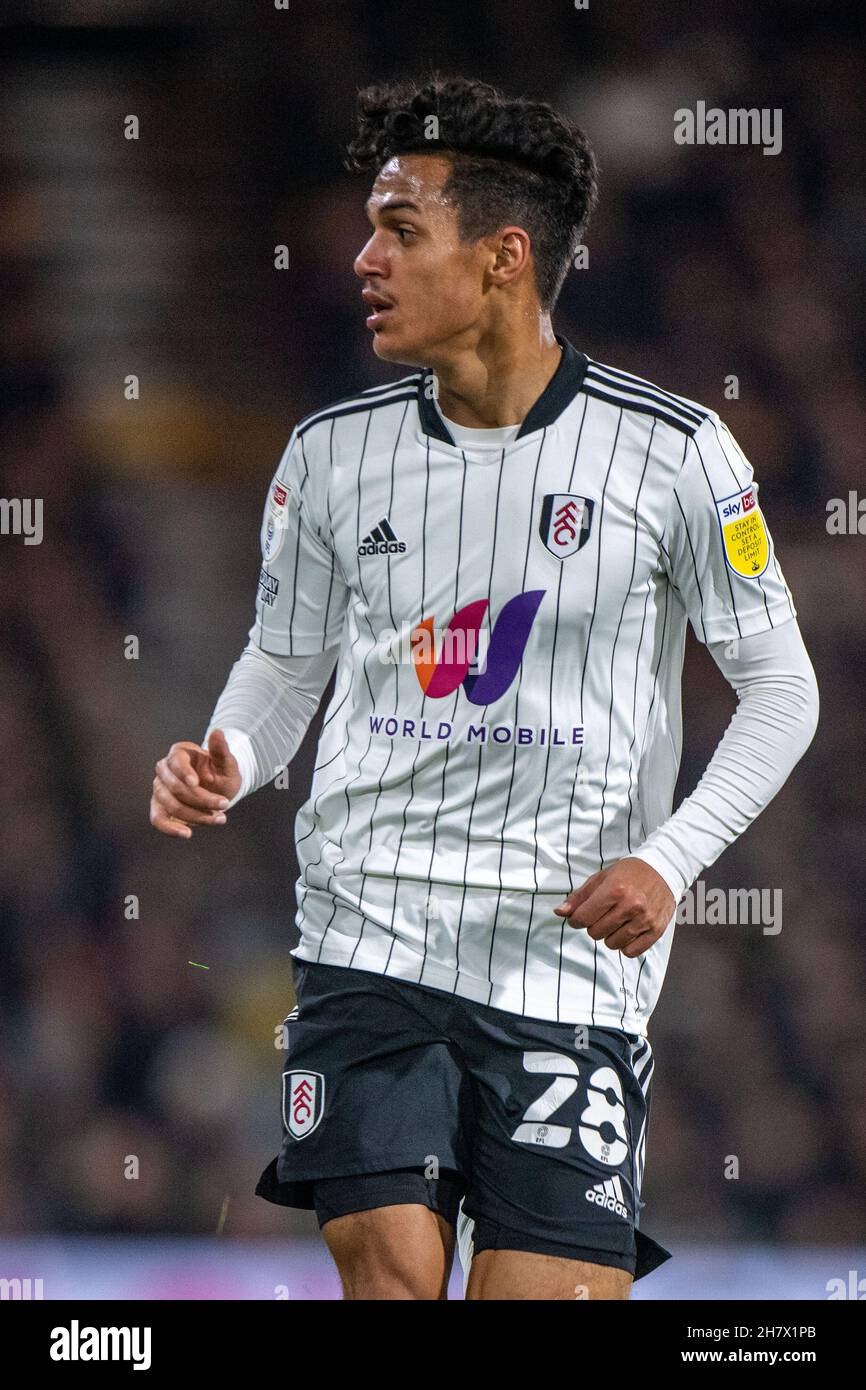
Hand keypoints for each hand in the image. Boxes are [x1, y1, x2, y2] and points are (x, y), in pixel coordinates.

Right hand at [150, 729, 241, 838]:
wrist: (220, 791)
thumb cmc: (222, 774)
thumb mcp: (227, 764)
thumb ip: (221, 750)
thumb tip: (217, 732)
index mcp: (179, 753)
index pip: (175, 762)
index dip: (184, 773)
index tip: (196, 783)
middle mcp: (165, 770)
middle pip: (175, 787)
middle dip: (201, 799)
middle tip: (225, 805)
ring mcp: (160, 789)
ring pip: (170, 804)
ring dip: (196, 815)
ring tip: (220, 819)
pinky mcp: (159, 807)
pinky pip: (157, 819)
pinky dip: (170, 828)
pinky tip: (187, 834)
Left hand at [552, 858, 676, 956]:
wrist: (664, 869)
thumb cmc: (629, 873)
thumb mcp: (602, 878)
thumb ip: (580, 897)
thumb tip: (560, 912)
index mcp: (615, 889)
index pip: (583, 918)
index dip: (576, 919)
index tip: (580, 916)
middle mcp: (631, 905)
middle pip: (596, 933)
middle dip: (594, 926)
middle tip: (603, 915)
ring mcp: (645, 919)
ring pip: (612, 944)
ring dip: (609, 936)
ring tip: (616, 922)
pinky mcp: (656, 930)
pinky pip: (631, 951)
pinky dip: (625, 945)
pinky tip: (627, 931)